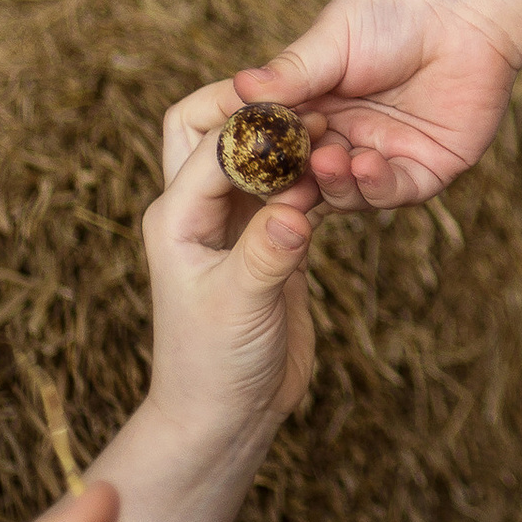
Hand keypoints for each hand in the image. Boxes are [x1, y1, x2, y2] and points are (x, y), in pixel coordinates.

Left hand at [139, 130, 318, 468]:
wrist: (223, 416)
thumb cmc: (213, 367)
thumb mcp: (238, 309)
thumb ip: (265, 254)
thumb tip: (296, 209)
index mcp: (176, 218)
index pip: (211, 146)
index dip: (256, 125)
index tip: (307, 116)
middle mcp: (198, 211)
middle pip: (207, 127)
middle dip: (252, 107)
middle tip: (308, 105)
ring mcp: (232, 224)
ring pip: (253, 154)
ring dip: (290, 141)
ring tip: (337, 136)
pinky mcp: (266, 240)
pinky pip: (287, 188)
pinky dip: (312, 176)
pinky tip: (344, 175)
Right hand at [165, 0, 521, 217]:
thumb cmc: (395, 8)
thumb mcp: (332, 40)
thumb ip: (291, 74)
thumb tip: (237, 90)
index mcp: (318, 112)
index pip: (281, 150)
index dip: (263, 159)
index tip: (242, 159)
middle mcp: (349, 141)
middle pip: (311, 181)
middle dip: (296, 183)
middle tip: (282, 177)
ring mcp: (388, 157)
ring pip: (350, 194)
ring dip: (335, 184)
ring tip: (327, 161)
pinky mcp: (429, 168)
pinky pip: (396, 190)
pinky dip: (376, 185)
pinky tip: (365, 164)